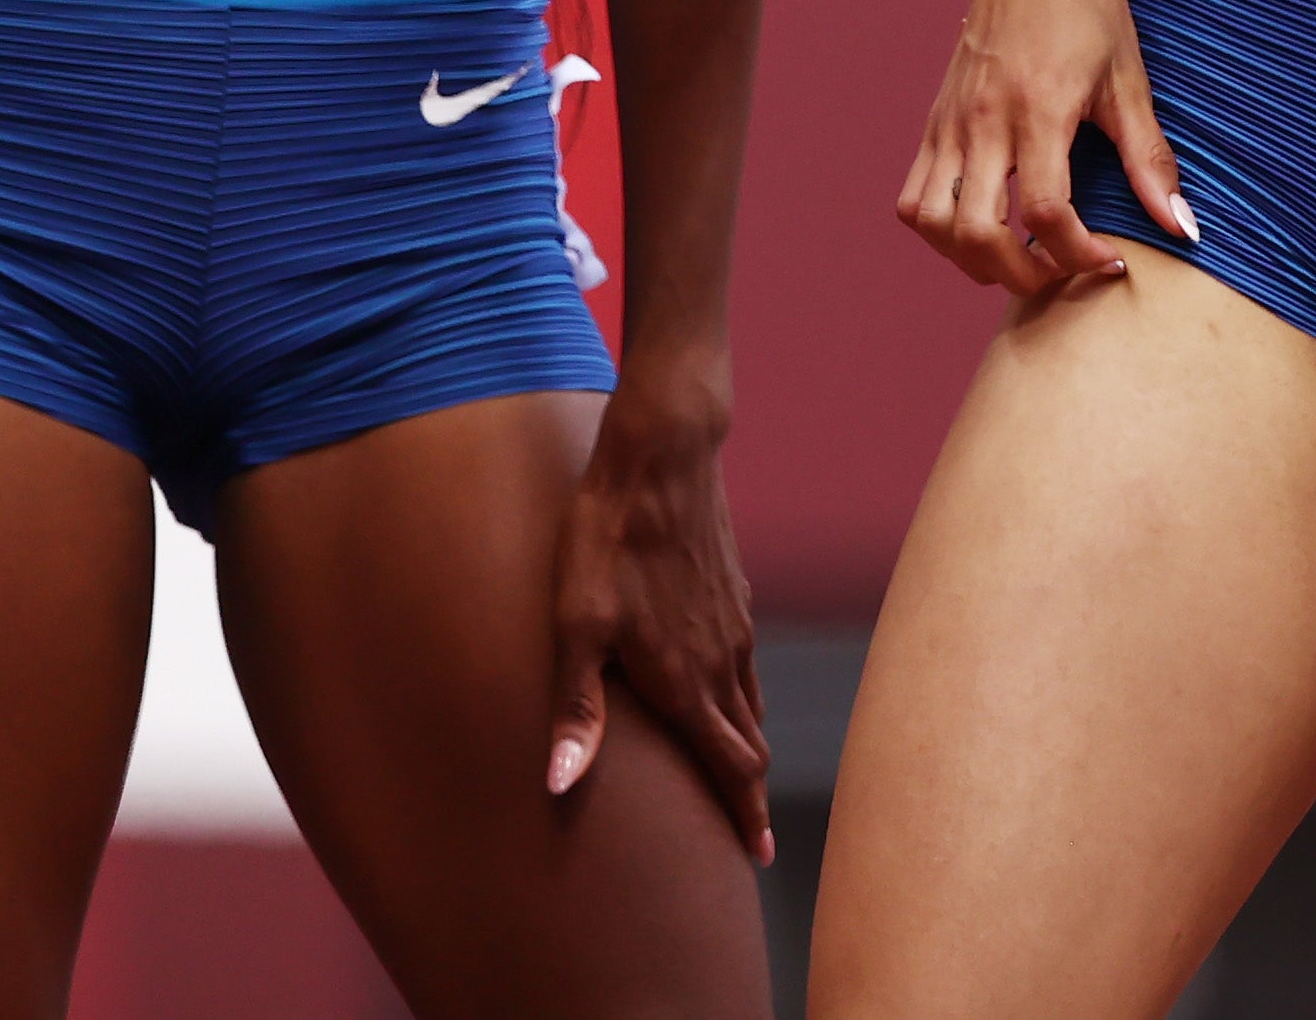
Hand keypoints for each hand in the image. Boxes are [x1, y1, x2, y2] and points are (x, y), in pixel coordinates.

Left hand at [544, 380, 775, 863]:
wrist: (662, 458)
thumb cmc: (609, 538)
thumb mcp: (576, 624)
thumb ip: (575, 709)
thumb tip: (560, 785)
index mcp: (688, 680)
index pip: (730, 766)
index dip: (742, 815)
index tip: (755, 856)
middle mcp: (723, 661)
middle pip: (749, 743)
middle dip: (747, 792)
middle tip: (746, 834)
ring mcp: (736, 625)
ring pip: (752, 703)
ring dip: (747, 745)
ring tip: (735, 772)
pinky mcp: (736, 595)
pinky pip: (748, 666)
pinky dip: (744, 698)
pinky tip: (725, 691)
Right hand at [893, 0, 1194, 296]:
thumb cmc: (1087, 7)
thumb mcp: (1128, 79)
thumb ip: (1149, 159)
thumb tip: (1181, 227)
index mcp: (1039, 109)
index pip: (1043, 212)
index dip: (1077, 255)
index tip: (1109, 262)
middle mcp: (984, 120)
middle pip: (976, 234)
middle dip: (1021, 276)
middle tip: (1062, 274)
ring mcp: (950, 122)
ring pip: (931, 223)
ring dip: (971, 259)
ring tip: (1018, 257)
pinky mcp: (934, 120)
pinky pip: (913, 195)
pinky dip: (938, 228)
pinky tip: (982, 224)